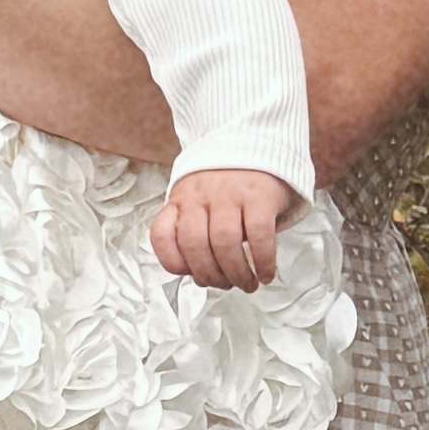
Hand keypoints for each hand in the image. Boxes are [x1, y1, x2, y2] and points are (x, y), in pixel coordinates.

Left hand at [152, 165, 295, 288]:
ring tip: (247, 284)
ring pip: (225, 243)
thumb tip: (198, 276)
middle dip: (211, 276)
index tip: (192, 276)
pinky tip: (265, 272)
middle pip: (196, 245)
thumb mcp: (198, 199)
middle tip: (226, 285)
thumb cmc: (228, 182)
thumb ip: (193, 231)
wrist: (259, 144)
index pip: (162, 235)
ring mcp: (230, 193)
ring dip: (237, 273)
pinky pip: (259, 235)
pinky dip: (263, 261)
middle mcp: (201, 195)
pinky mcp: (260, 194)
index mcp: (181, 199)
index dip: (173, 263)